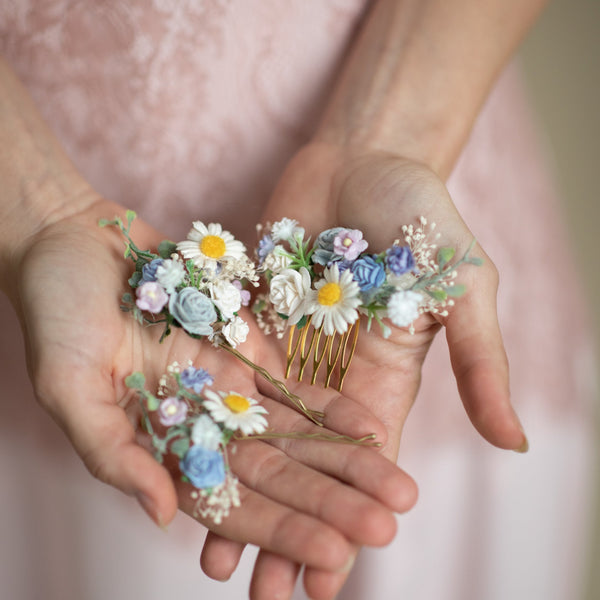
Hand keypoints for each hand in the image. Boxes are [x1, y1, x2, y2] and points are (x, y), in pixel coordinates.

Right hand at [8, 194, 417, 593]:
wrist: (78, 243)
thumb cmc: (57, 313)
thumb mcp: (67, 385)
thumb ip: (113, 450)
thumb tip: (163, 516)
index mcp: (161, 447)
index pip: (230, 504)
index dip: (281, 530)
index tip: (334, 554)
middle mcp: (203, 424)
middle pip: (278, 474)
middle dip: (332, 502)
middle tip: (389, 525)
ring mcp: (228, 386)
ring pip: (296, 434)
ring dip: (346, 462)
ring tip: (398, 486)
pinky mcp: (244, 346)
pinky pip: (293, 381)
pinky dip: (329, 405)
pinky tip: (369, 426)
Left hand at [206, 142, 525, 598]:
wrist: (364, 160)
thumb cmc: (423, 217)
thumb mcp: (464, 288)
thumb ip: (482, 362)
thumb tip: (516, 444)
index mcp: (388, 382)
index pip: (367, 473)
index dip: (349, 525)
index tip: (326, 583)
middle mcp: (334, 380)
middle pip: (308, 469)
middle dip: (288, 529)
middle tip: (262, 596)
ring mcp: (289, 354)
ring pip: (260, 438)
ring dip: (240, 493)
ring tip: (214, 557)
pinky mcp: (252, 323)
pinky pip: (227, 383)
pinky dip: (209, 426)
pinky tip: (184, 466)